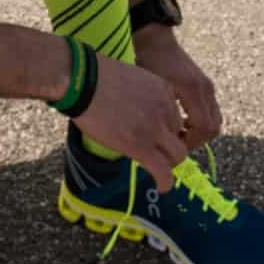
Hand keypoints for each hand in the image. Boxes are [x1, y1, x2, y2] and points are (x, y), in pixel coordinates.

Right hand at [73, 55, 188, 188]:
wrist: (83, 81)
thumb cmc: (94, 76)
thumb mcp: (129, 79)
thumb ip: (139, 95)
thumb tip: (131, 110)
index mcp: (163, 90)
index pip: (175, 116)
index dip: (166, 129)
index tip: (155, 137)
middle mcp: (165, 109)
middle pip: (180, 135)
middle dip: (170, 146)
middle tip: (156, 154)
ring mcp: (154, 128)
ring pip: (177, 154)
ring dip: (169, 163)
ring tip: (158, 170)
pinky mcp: (140, 146)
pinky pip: (163, 170)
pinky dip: (165, 182)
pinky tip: (161, 187)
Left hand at [130, 26, 222, 150]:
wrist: (156, 40)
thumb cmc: (148, 62)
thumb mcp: (151, 89)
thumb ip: (159, 113)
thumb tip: (159, 140)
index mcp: (192, 89)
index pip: (203, 127)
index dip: (190, 142)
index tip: (172, 145)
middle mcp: (205, 89)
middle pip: (213, 127)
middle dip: (197, 141)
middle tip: (176, 143)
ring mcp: (208, 87)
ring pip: (215, 120)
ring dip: (200, 132)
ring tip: (178, 133)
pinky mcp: (206, 86)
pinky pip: (211, 111)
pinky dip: (201, 122)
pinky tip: (181, 121)